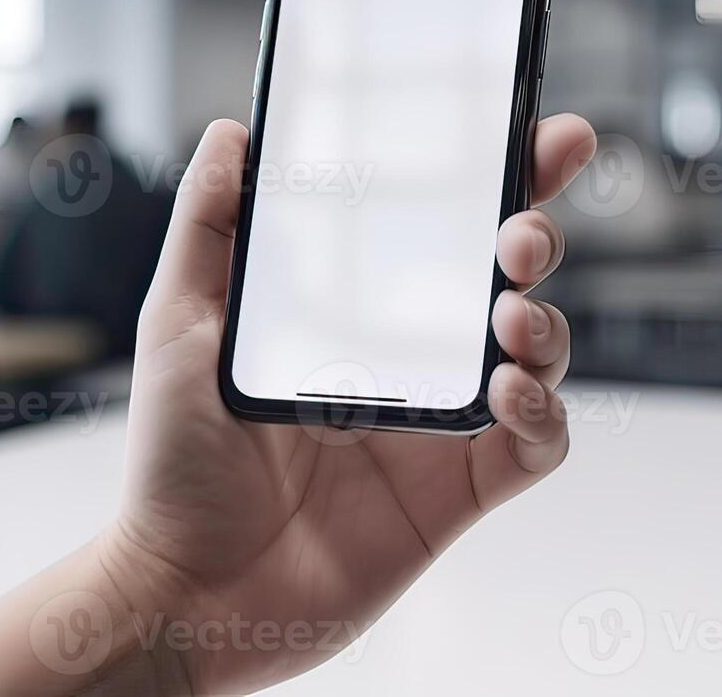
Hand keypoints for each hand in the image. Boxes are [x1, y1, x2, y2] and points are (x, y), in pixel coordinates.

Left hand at [101, 114, 595, 693]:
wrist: (186, 590)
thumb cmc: (175, 463)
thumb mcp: (179, 326)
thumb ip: (208, 227)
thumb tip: (232, 131)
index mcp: (357, 310)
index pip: (441, 229)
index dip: (502, 179)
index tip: (542, 136)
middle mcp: (410, 358)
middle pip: (505, 281)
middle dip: (535, 238)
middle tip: (521, 234)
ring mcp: (441, 423)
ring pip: (536, 355)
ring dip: (545, 326)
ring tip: (510, 319)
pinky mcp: (460, 491)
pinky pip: (534, 446)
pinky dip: (543, 415)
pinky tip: (508, 395)